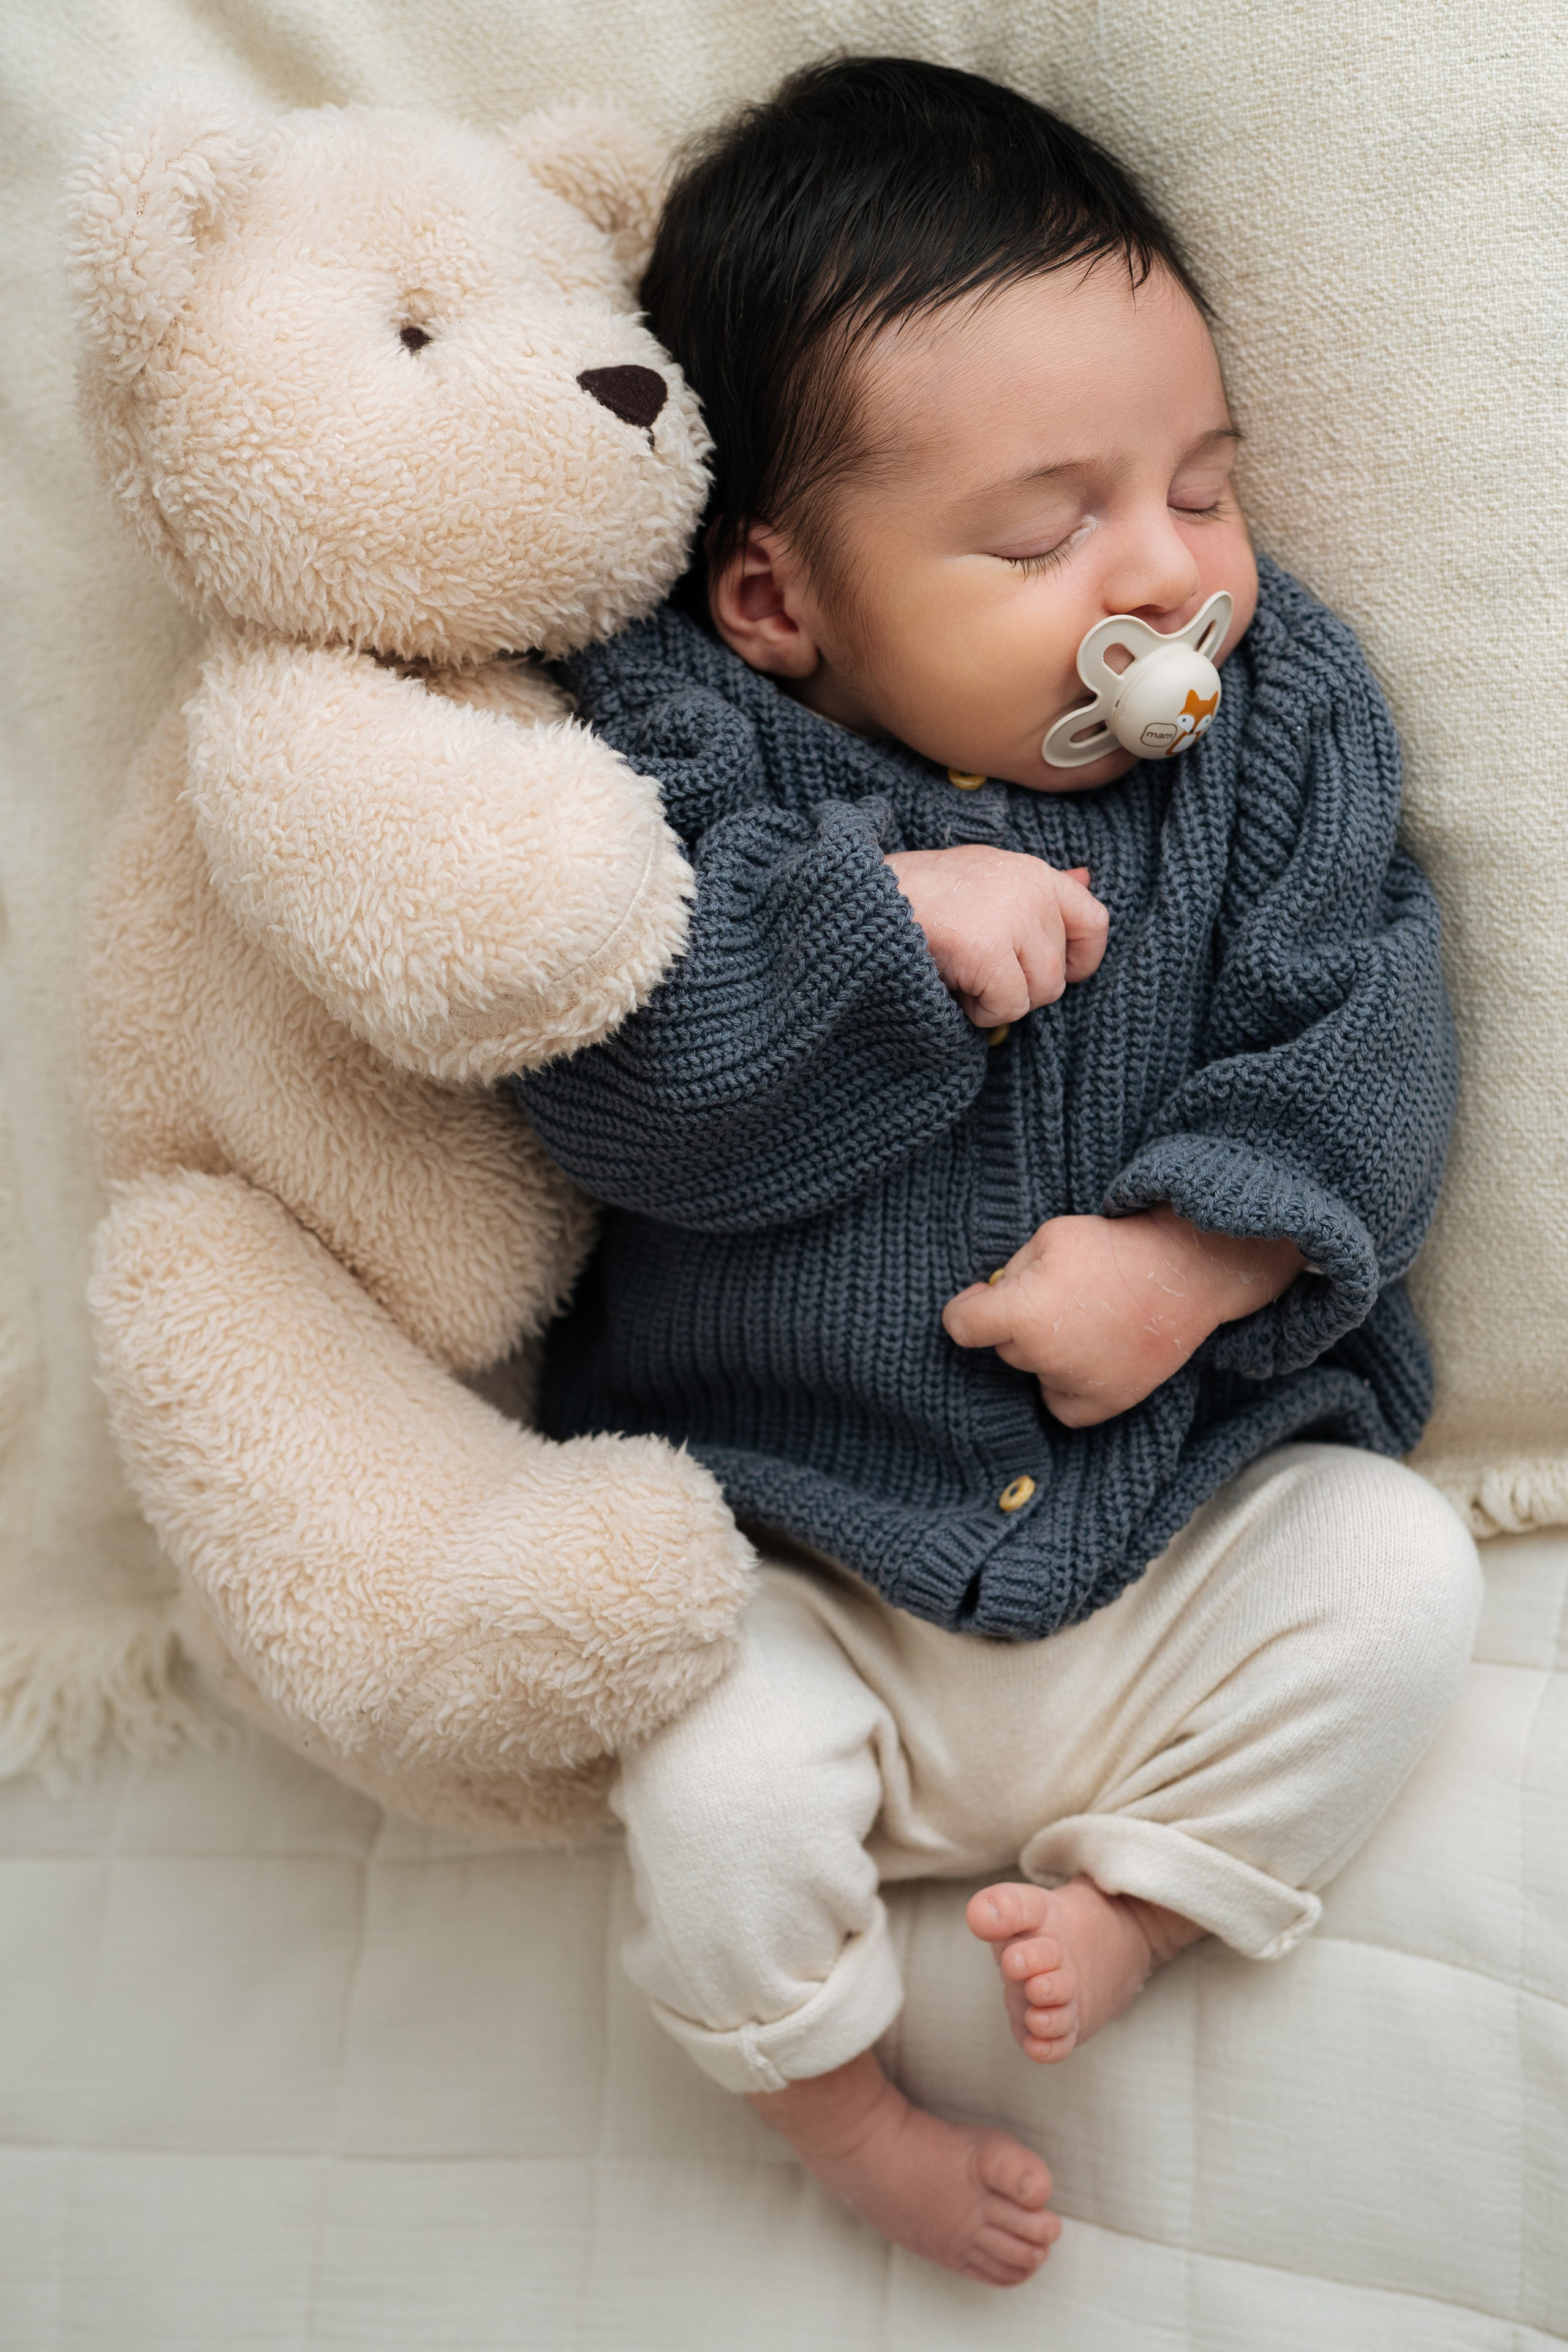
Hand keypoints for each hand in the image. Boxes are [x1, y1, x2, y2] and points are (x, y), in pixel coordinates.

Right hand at [885, 847, 1107, 1026]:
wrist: (863, 900)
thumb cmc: (918, 894)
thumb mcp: (985, 877)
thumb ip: (1036, 889)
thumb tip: (1088, 878)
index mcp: (1032, 871)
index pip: (1094, 921)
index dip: (1081, 959)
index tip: (1051, 973)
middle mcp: (1030, 891)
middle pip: (1059, 971)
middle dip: (1020, 986)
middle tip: (976, 972)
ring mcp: (1011, 918)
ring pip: (1040, 994)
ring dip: (1000, 1000)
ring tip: (961, 977)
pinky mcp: (986, 949)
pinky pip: (1009, 1007)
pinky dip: (980, 1011)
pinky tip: (952, 986)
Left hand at [942, 1206, 1304, 1426]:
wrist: (1186, 1272)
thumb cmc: (1115, 1248)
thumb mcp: (1050, 1236)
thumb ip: (1011, 1271)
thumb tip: (990, 1297)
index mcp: (1021, 1315)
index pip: (961, 1326)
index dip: (966, 1308)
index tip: (979, 1299)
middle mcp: (1044, 1358)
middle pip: (1003, 1347)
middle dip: (1016, 1323)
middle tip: (1058, 1295)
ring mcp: (1076, 1385)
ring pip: (1035, 1371)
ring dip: (1045, 1351)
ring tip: (1085, 1319)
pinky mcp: (1107, 1403)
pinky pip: (1061, 1405)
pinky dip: (1064, 1386)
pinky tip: (1083, 1358)